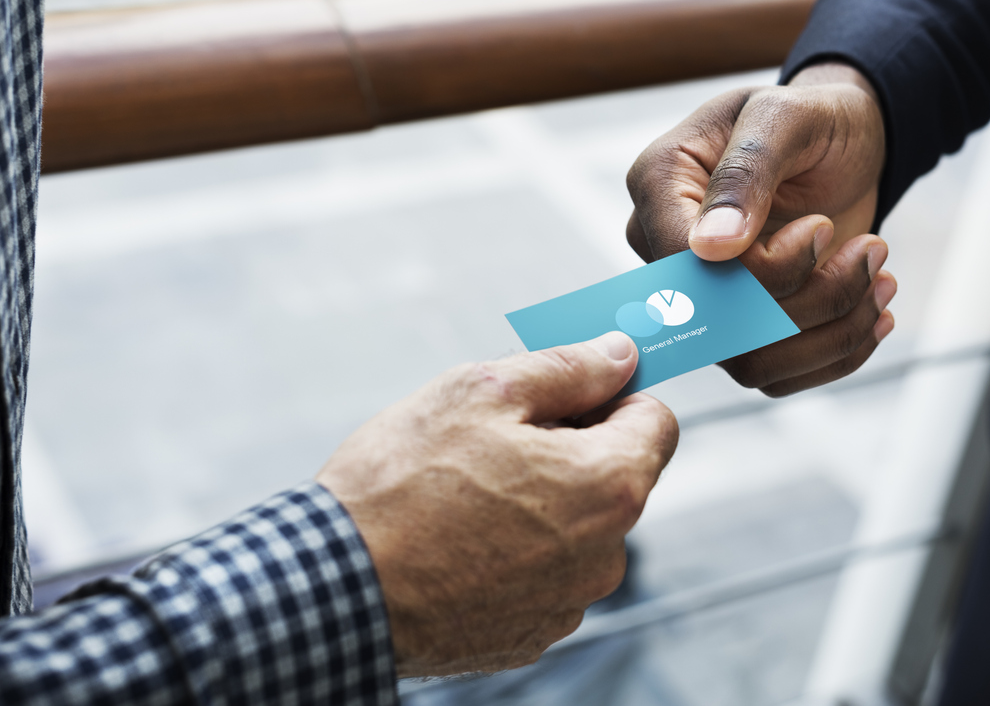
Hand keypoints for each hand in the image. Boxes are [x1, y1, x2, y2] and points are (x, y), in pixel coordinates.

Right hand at [316, 332, 677, 677]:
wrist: (334, 586)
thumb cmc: (402, 483)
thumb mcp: (483, 391)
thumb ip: (567, 367)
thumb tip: (620, 354)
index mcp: (608, 486)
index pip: (655, 420)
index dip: (611, 394)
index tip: (568, 390)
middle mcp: (605, 555)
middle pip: (612, 476)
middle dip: (567, 448)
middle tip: (493, 438)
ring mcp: (567, 603)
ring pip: (574, 527)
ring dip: (538, 502)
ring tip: (463, 493)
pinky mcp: (528, 635)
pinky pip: (540, 574)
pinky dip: (512, 551)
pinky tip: (457, 539)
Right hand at [625, 62, 895, 395]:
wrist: (842, 143)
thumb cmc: (811, 119)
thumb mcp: (785, 117)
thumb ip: (746, 171)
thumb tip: (711, 249)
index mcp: (657, 185)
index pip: (687, 266)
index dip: (761, 270)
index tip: (823, 228)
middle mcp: (665, 250)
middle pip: (719, 323)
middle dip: (812, 299)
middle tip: (874, 251)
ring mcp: (701, 296)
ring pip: (749, 361)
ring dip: (833, 331)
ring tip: (882, 278)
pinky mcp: (740, 328)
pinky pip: (775, 376)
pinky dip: (836, 354)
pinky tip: (874, 312)